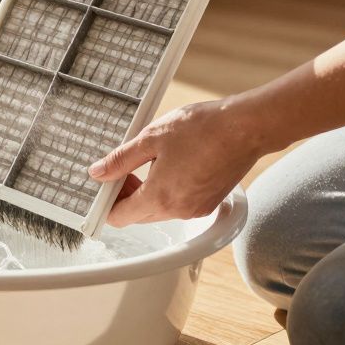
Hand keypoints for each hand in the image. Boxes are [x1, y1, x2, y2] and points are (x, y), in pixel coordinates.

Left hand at [89, 98, 268, 225]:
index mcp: (160, 197)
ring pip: (159, 210)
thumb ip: (121, 159)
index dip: (107, 200)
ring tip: (153, 160)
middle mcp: (178, 211)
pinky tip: (175, 164)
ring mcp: (196, 210)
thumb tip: (98, 172)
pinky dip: (170, 191)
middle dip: (127, 194)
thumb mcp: (151, 137)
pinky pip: (179, 205)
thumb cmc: (202, 128)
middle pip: (138, 215)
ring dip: (149, 192)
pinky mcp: (210, 204)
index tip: (107, 180)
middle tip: (128, 165)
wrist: (246, 128)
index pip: (119, 216)